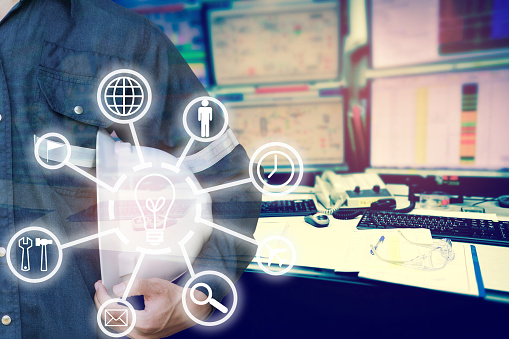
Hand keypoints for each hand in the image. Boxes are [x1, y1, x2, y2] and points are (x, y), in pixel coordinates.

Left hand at [94, 278, 211, 338]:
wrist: (192, 310)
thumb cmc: (177, 298)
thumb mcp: (157, 286)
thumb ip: (136, 285)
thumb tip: (117, 288)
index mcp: (143, 323)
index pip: (112, 311)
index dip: (102, 296)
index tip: (100, 285)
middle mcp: (141, 335)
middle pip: (110, 320)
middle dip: (101, 303)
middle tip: (100, 288)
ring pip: (115, 325)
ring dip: (108, 310)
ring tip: (106, 295)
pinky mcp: (143, 337)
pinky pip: (123, 328)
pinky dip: (117, 316)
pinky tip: (117, 305)